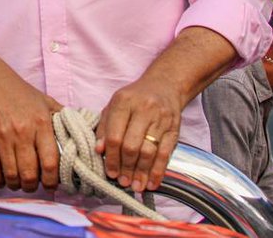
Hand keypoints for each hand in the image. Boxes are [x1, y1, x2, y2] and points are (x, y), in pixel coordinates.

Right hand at [0, 68, 62, 191]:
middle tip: (33, 185)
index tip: (51, 185)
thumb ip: (62, 119)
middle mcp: (22, 131)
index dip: (52, 181)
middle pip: (29, 173)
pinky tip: (2, 179)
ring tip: (18, 183)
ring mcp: (3, 136)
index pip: (51, 162)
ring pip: (11, 174)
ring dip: (16, 185)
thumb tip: (80, 136)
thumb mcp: (46, 101)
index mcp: (41, 123)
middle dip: (32, 186)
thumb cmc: (19, 92)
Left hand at [94, 76, 182, 192]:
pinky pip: (166, 154)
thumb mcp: (114, 105)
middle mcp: (143, 109)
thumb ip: (104, 126)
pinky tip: (152, 183)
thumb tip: (98, 150)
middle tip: (122, 182)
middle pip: (132, 145)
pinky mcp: (174, 129)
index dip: (111, 157)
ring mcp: (161, 119)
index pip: (114, 135)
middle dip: (126, 167)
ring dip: (141, 172)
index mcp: (123, 102)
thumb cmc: (134, 99)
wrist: (164, 86)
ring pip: (149, 151)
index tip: (109, 172)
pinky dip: (158, 171)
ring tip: (135, 186)